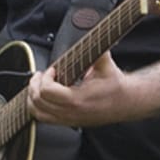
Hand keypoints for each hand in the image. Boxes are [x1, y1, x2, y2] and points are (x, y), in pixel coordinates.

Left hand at [25, 57, 159, 129]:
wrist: (126, 102)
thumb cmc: (116, 86)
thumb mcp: (107, 66)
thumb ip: (97, 52)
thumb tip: (93, 37)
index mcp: (78, 99)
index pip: (47, 91)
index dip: (46, 78)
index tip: (53, 69)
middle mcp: (71, 112)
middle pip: (38, 101)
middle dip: (35, 85)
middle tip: (41, 76)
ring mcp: (69, 119)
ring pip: (37, 112)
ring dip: (32, 98)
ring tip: (37, 86)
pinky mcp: (69, 122)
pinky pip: (43, 118)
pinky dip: (37, 108)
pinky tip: (41, 98)